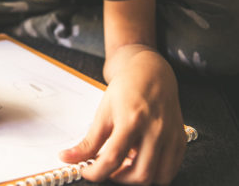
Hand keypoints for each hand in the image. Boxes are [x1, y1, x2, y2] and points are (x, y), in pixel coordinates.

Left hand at [60, 51, 185, 184]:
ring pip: (158, 177)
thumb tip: (67, 158)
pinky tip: (139, 161)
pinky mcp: (180, 140)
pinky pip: (170, 169)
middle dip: (118, 179)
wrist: (150, 73)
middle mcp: (155, 130)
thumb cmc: (126, 89)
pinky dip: (154, 173)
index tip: (85, 171)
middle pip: (140, 175)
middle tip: (105, 170)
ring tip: (123, 166)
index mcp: (132, 120)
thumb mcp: (103, 113)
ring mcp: (171, 136)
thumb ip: (88, 141)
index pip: (113, 158)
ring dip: (137, 179)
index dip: (96, 172)